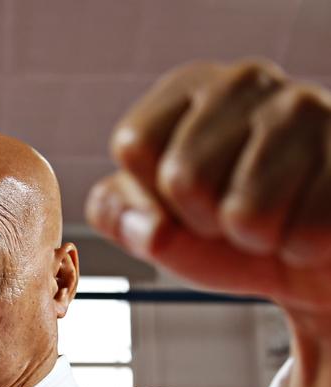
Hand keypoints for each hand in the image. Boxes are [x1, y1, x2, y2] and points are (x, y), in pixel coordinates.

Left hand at [85, 58, 330, 315]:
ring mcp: (305, 109)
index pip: (135, 144)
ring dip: (257, 239)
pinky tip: (310, 221)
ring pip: (245, 213)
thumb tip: (147, 225)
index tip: (186, 202)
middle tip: (234, 217)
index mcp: (190, 90)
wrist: (308, 260)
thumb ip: (122, 217)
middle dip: (205, 222)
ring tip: (275, 219)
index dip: (153, 197)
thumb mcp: (162, 229)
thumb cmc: (228, 237)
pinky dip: (301, 246)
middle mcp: (245, 82)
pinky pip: (303, 232)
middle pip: (183, 177)